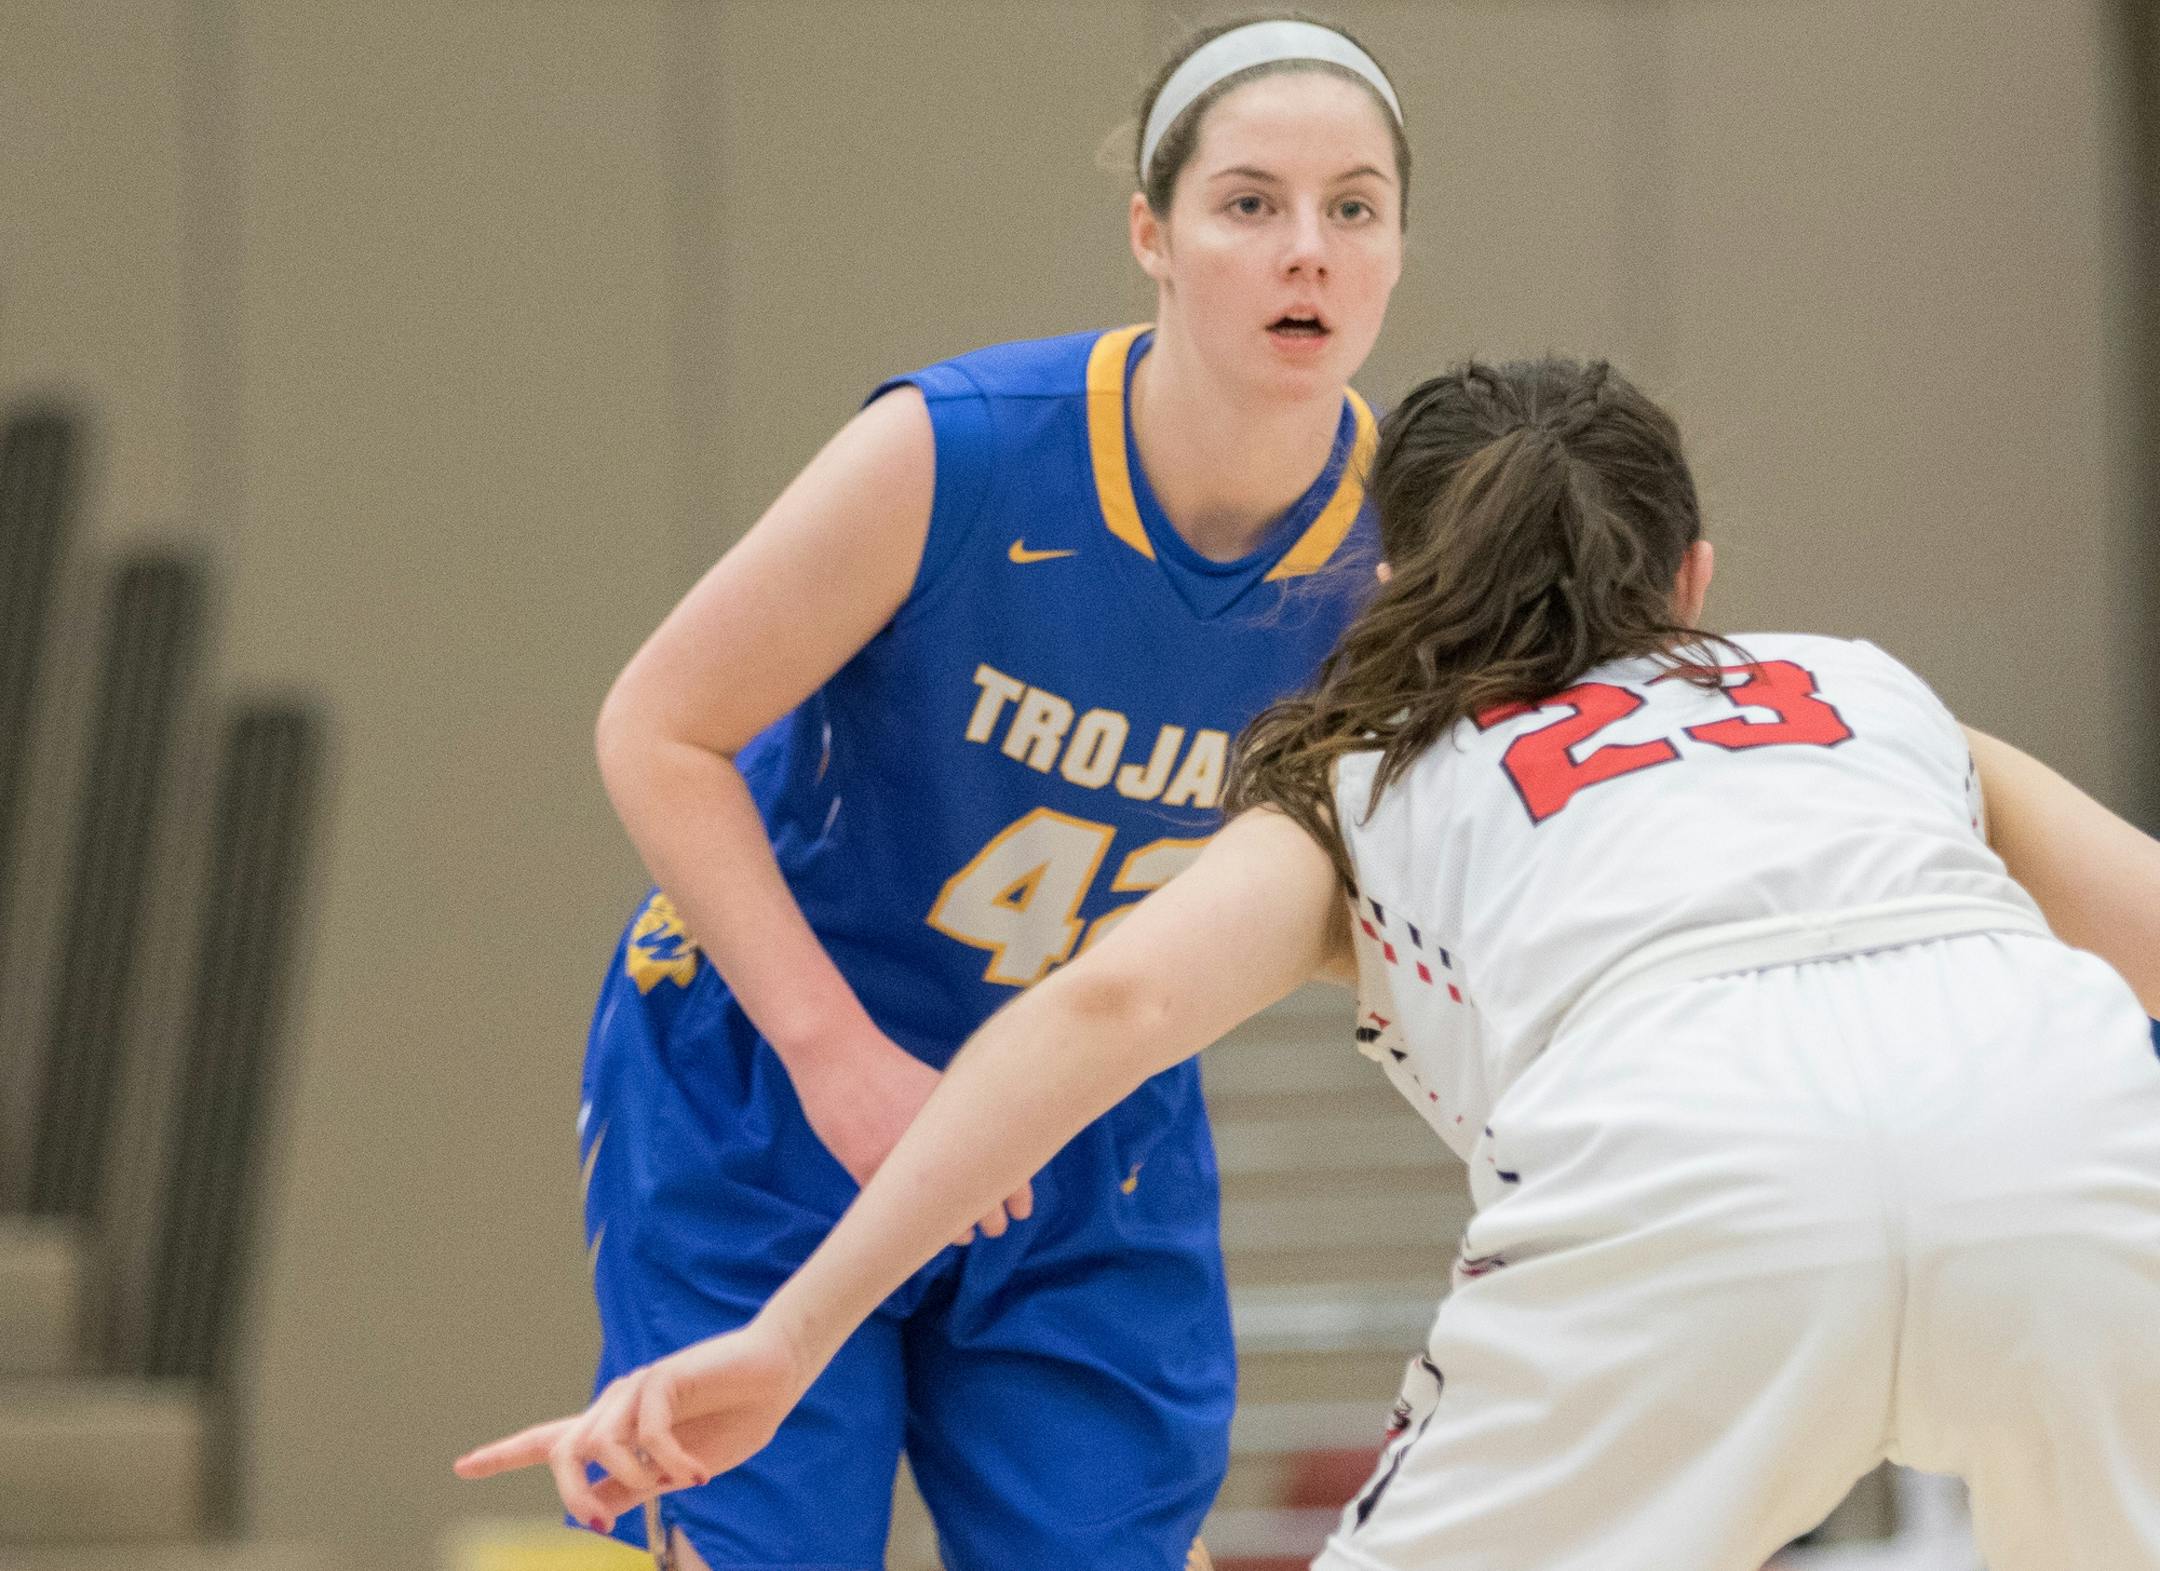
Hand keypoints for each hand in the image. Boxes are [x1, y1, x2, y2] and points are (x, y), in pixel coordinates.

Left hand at [453, 1320, 807, 1532]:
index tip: (461, 1467)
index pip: (548, 1441)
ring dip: (636, 1479)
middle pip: (563, 1451)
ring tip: (679, 1483)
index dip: (503, 1455)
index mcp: (615, 1430)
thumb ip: (631, 1485)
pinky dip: (670, 1462)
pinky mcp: (661, 1378)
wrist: (772, 1378)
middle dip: (571, 1495)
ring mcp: (636, 1390)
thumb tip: (589, 1507)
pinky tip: (697, 1471)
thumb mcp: (673, 1470)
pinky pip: (648, 1434)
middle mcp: (616, 1407)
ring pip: (599, 1445)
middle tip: (602, 1526)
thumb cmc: (729, 1422)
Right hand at [791, 1028, 1031, 1245]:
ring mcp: (908, 1162)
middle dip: (990, 1222)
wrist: (840, 1058)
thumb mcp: (941, 1090)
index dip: (1016, 1198)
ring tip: (963, 1234)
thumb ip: (966, 1123)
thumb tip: (990, 1158)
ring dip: (956, 1231)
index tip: (1019, 1212)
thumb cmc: (891, 1073)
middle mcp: (944, 1145)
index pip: (1009, 1171)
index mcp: (967, 1121)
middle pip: (983, 1204)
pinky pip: (900, 1214)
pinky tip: (921, 1227)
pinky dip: (913, 1224)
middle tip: (991, 1227)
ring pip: (943, 1218)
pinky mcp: (871, 1172)